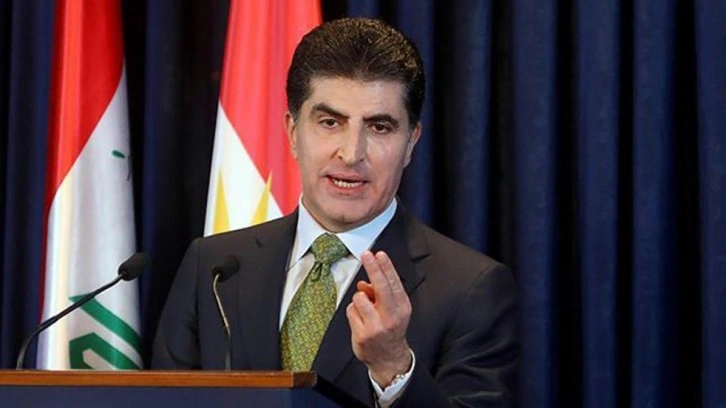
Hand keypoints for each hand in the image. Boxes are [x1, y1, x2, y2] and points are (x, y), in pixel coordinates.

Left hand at [346, 250, 412, 386]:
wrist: (388, 358)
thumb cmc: (390, 328)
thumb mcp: (393, 311)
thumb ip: (381, 295)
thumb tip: (364, 283)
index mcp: (402, 308)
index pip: (394, 283)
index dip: (386, 266)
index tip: (379, 254)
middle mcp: (391, 316)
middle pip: (381, 286)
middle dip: (373, 268)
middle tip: (366, 254)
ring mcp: (376, 326)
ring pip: (360, 298)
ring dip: (359, 299)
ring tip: (365, 309)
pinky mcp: (362, 333)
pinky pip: (351, 311)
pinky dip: (353, 312)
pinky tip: (360, 320)